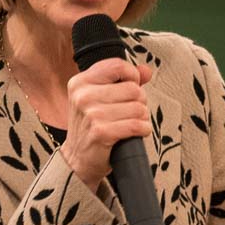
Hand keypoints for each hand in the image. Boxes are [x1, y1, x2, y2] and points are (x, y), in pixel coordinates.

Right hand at [59, 59, 152, 190]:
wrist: (78, 159)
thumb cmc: (91, 126)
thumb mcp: (100, 98)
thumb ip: (124, 80)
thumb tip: (146, 71)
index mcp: (80, 83)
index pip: (117, 65)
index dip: (132, 75)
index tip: (132, 86)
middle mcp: (83, 96)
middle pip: (133, 88)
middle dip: (140, 101)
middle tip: (131, 111)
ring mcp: (91, 114)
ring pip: (138, 107)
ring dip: (142, 117)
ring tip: (132, 122)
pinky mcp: (101, 132)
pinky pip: (136, 125)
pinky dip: (143, 129)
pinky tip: (137, 132)